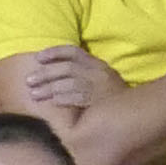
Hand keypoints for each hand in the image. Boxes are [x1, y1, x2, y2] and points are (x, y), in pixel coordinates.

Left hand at [4, 45, 119, 111]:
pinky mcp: (100, 101)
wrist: (137, 113)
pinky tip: (52, 102)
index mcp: (98, 64)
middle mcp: (98, 72)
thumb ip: (84, 75)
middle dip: (45, 73)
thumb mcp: (103, 80)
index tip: (38, 57)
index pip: (74, 52)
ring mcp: (99, 86)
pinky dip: (63, 98)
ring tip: (33, 95)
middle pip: (67, 68)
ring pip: (68, 83)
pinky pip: (77, 97)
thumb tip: (56, 75)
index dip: (54, 52)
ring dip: (49, 88)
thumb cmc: (115, 99)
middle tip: (28, 81)